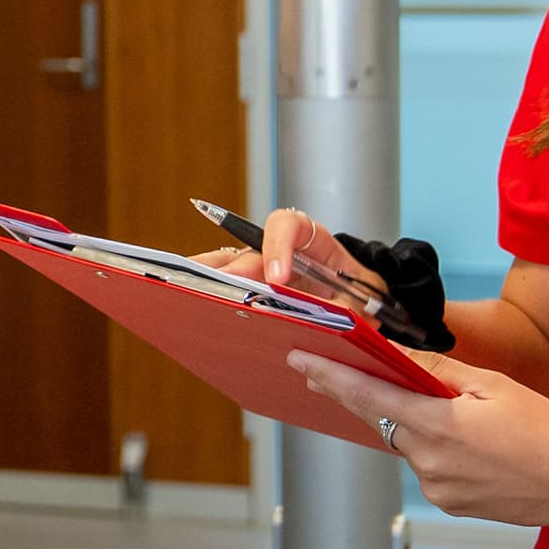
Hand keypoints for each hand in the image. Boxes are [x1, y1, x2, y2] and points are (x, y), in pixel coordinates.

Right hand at [191, 207, 383, 311]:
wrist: (365, 303)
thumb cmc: (363, 295)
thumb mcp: (363, 299)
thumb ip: (346, 308)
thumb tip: (330, 323)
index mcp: (313, 242)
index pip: (289, 226)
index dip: (278, 247)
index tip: (276, 278)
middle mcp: (283, 251)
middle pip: (249, 249)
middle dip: (231, 269)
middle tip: (217, 289)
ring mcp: (264, 267)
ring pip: (229, 262)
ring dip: (207, 274)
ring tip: (184, 287)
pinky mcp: (255, 287)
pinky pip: (229, 284)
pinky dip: (210, 291)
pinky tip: (190, 302)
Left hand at [289, 348, 548, 534]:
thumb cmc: (547, 430)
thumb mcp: (495, 386)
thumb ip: (440, 373)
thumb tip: (400, 357)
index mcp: (440, 425)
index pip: (369, 395)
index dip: (331, 376)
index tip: (300, 360)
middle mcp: (430, 461)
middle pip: (383, 419)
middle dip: (361, 395)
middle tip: (329, 372)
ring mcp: (438, 487)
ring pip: (407, 444)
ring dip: (412, 424)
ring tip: (455, 415)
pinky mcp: (450, 503)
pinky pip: (427, 468)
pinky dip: (434, 449)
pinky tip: (469, 444)